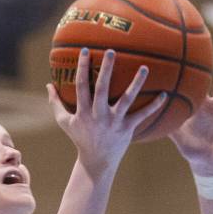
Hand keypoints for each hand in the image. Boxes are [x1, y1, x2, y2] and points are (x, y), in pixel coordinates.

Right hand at [47, 48, 166, 177]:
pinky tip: (164, 94)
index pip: (81, 86)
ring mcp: (113, 122)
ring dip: (136, 84)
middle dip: (106, 70)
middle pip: (102, 89)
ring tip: (144, 68)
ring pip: (126, 100)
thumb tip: (48, 84)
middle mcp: (98, 115)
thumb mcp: (64, 122)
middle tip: (111, 51)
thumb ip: (55, 103)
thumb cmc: (80, 138)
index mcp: (83, 112)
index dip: (82, 68)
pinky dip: (153, 106)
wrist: (96, 162)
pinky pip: (141, 116)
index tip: (85, 50)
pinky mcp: (126, 129)